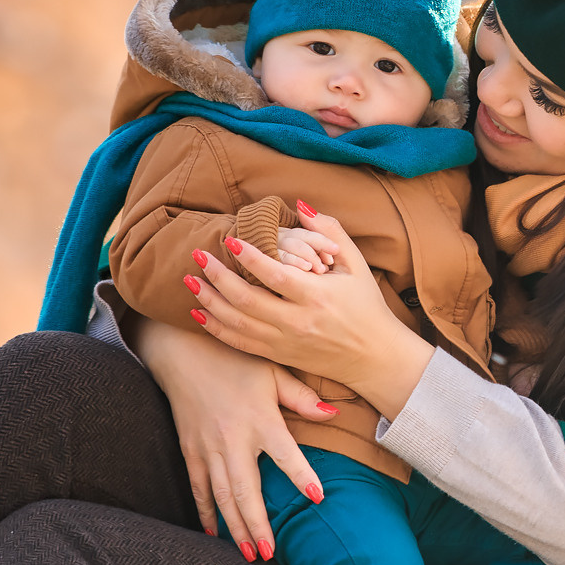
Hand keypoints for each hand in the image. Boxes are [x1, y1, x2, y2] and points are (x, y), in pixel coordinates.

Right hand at [131, 317, 335, 556]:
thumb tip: (332, 413)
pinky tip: (214, 534)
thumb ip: (301, 397)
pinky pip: (199, 488)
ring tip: (249, 554)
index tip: (318, 498)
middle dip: (257, 525)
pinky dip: (206, 512)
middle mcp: (234, 439)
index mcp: (260, 420)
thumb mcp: (272, 371)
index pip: (286, 453)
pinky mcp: (190, 451)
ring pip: (222, 497)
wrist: (182, 352)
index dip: (302, 475)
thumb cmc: (234, 360)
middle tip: (269, 554)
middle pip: (246, 490)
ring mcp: (209, 449)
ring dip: (235, 527)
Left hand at [192, 205, 434, 419]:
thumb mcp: (356, 266)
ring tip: (191, 281)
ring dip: (210, 301)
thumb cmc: (366, 306)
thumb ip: (330, 232)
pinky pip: (240, 343)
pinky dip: (217, 329)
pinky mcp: (279, 356)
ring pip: (238, 323)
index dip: (250, 258)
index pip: (276, 276)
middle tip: (198, 255)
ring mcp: (285, 342)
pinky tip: (199, 313)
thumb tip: (301, 206)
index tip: (230, 241)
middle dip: (218, 277)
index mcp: (318, 297)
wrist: (374, 357)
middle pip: (248, 300)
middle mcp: (298, 323)